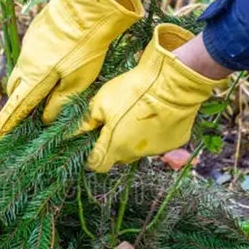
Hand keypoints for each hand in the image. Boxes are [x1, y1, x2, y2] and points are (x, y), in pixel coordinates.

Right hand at [0, 0, 142, 139]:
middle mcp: (25, 62)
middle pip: (15, 89)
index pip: (16, 106)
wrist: (87, 7)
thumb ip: (60, 102)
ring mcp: (28, 45)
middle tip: (27, 112)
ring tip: (45, 87)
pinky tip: (55, 61)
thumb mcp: (78, 81)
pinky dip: (35, 65)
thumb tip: (46, 118)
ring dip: (28, 82)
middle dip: (17, 102)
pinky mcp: (35, 32)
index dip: (7, 122)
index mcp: (35, 78)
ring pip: (22, 70)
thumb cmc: (86, 47)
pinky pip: (30, 55)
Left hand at [80, 24, 223, 172]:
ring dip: (134, 138)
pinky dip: (155, 133)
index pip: (97, 165)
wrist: (173, 83)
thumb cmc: (133, 90)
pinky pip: (159, 141)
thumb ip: (87, 121)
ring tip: (137, 114)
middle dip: (113, 144)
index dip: (91, 156)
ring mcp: (157, 150)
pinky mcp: (174, 142)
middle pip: (118, 156)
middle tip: (115, 122)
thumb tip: (74, 132)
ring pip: (139, 149)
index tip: (93, 142)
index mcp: (115, 147)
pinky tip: (156, 115)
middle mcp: (135, 155)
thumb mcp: (102, 101)